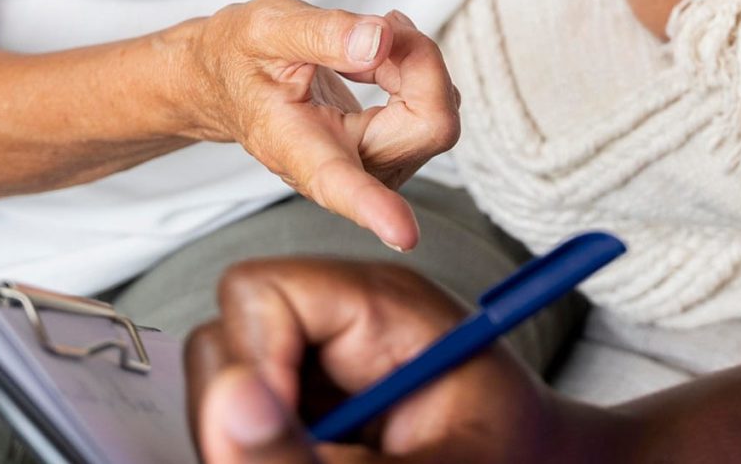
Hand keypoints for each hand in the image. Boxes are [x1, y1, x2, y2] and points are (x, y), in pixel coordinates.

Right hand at [183, 0, 459, 251]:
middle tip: (381, 26)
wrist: (226, 79)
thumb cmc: (242, 57)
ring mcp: (369, 168)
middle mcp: (338, 168)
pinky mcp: (388, 155)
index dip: (372, 207)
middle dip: (419, 64)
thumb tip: (380, 41)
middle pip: (426, 129)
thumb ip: (324, 34)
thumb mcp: (267, 29)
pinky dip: (419, 73)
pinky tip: (381, 55)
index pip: (337, 182)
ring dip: (417, 66)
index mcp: (295, 145)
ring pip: (436, 119)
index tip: (405, 236)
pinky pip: (433, 112)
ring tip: (368, 40)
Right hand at [186, 259, 610, 463]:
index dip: (248, 363)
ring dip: (256, 445)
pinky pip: (252, 432)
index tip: (281, 438)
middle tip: (312, 463)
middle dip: (243, 416)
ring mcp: (322, 374)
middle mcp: (339, 329)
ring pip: (227, 400)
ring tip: (341, 462)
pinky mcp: (315, 415)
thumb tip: (229, 402)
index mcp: (379, 306)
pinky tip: (324, 463)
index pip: (256, 293)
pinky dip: (268, 454)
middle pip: (225, 344)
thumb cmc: (515, 458)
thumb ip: (312, 451)